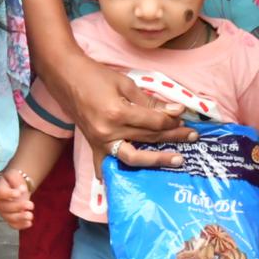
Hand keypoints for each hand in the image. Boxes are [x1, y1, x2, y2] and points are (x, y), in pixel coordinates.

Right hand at [0, 169, 34, 229]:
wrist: (16, 187)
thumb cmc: (14, 180)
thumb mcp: (13, 175)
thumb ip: (15, 180)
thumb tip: (21, 190)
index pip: (1, 193)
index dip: (9, 194)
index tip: (19, 193)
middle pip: (6, 207)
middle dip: (19, 207)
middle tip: (31, 205)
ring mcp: (4, 212)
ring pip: (9, 218)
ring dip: (20, 218)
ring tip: (30, 215)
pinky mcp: (10, 219)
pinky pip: (13, 225)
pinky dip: (21, 225)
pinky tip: (29, 223)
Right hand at [45, 54, 196, 168]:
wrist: (66, 78)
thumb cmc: (95, 76)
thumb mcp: (125, 83)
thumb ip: (149, 101)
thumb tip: (175, 111)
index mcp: (118, 113)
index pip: (154, 122)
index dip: (172, 120)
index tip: (184, 117)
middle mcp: (109, 132)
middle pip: (149, 138)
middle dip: (173, 136)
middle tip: (192, 136)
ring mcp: (100, 143)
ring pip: (133, 157)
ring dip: (156, 160)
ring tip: (176, 160)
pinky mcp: (93, 146)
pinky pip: (105, 166)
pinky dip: (115, 176)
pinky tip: (130, 182)